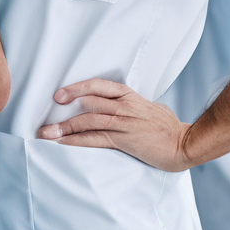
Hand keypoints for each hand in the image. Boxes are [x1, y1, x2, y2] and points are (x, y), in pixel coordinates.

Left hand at [36, 78, 193, 171]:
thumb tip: (120, 103)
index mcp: (127, 95)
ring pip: (88, 121)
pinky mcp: (125, 141)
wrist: (184, 143)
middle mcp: (123, 106)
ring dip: (65, 127)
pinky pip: (96, 139)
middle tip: (45, 114)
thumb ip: (131, 103)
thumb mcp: (148, 105)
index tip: (60, 94)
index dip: (76, 88)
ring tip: (47, 132)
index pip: (97, 85)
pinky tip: (64, 143)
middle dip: (64, 108)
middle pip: (88, 103)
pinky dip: (77, 141)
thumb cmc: (167, 125)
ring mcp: (123, 123)